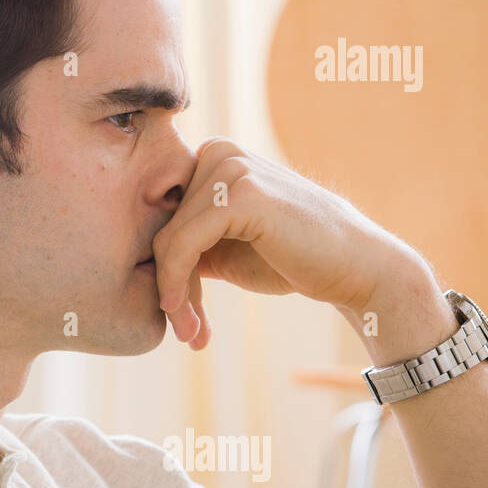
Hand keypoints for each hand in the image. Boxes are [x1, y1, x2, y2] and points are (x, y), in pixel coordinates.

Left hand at [151, 137, 423, 348]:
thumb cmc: (291, 260)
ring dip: (174, 296)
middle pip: (162, 228)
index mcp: (212, 159)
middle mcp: (217, 152)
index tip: (177, 313)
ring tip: (191, 334)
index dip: (163, 267)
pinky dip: (178, 286)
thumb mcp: (223, 249)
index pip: (163, 215)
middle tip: (185, 332)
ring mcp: (231, 168)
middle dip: (169, 286)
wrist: (356, 270)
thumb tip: (131, 264)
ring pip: (169, 241)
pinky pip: (184, 244)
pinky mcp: (241, 194)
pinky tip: (192, 321)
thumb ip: (184, 244)